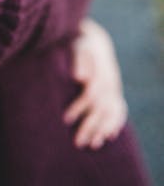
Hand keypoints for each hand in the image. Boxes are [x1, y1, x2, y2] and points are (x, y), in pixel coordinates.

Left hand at [64, 18, 127, 148]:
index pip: (90, 95)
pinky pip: (119, 110)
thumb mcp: (78, 46)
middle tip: (78, 143)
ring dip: (102, 129)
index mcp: (99, 73)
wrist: (96, 41)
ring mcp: (114, 88)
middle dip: (90, 126)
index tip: (66, 119)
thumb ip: (78, 60)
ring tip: (94, 145)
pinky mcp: (115, 92)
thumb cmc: (82, 44)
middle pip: (101, 109)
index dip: (79, 108)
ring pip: (111, 113)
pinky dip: (116, 123)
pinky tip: (111, 136)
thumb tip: (79, 77)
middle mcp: (109, 83)